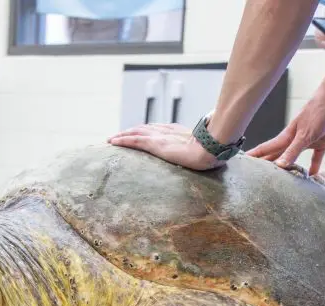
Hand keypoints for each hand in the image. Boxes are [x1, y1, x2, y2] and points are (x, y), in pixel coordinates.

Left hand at [108, 123, 224, 170]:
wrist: (211, 148)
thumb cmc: (212, 152)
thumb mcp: (204, 150)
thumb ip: (200, 151)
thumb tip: (208, 157)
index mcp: (178, 131)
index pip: (157, 129)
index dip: (145, 130)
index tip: (137, 132)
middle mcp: (166, 131)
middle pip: (143, 128)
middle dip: (130, 131)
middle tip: (118, 136)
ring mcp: (160, 136)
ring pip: (135, 132)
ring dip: (122, 134)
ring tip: (111, 139)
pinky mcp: (155, 144)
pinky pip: (134, 140)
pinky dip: (122, 140)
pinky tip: (113, 142)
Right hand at [247, 95, 324, 174]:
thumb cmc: (317, 112)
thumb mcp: (304, 135)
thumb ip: (292, 151)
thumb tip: (279, 166)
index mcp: (286, 138)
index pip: (266, 149)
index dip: (254, 157)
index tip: (241, 165)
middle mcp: (293, 141)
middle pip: (276, 156)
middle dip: (267, 165)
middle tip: (256, 177)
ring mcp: (306, 141)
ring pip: (293, 158)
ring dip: (287, 168)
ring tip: (280, 180)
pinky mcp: (321, 142)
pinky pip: (316, 158)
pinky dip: (314, 167)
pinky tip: (312, 176)